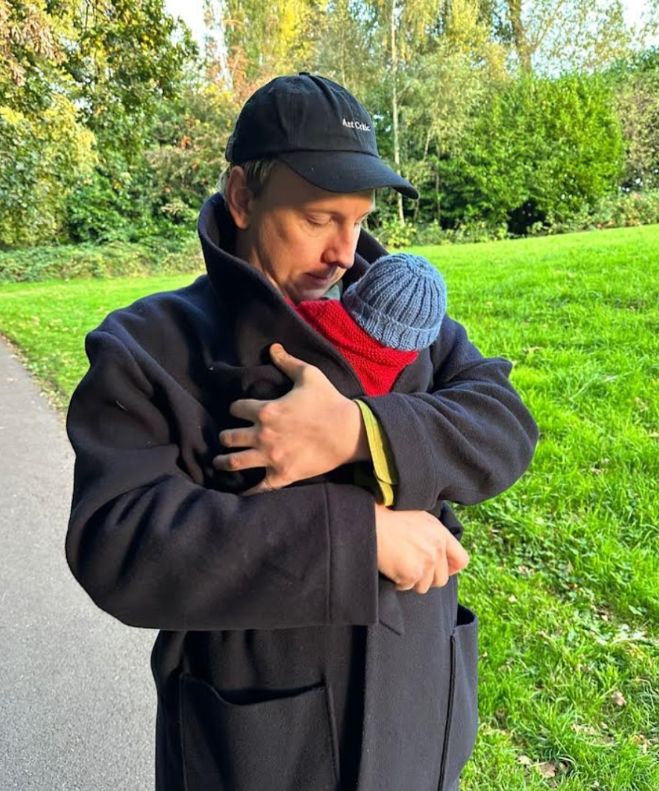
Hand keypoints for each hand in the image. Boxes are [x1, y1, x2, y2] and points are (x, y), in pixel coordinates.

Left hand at [212, 344, 368, 494]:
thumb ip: (287, 362)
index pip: (237, 408)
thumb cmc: (329, 401)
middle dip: (225, 436)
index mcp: (266, 410)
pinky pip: (258, 487)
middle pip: (229, 437)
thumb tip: (272, 348)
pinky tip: (239, 492)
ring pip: (235, 462)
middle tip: (225, 438)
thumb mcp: (309, 375)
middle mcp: (262, 435)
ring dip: (223, 461)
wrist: (349, 432)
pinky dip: (247, 491)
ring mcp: (270, 457)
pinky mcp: (281, 475)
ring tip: (218, 462)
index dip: (236, 408)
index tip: (238, 410)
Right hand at [374, 504, 468, 593]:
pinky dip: (398, 581)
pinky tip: (391, 566)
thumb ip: (434, 535)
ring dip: (412, 580)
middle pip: (442, 579)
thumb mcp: (420, 518)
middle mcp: (436, 550)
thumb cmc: (390, 517)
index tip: (440, 569)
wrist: (372, 523)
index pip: (461, 560)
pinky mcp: (410, 574)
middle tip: (413, 568)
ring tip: (400, 565)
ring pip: (424, 586)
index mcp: (441, 534)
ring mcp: (425, 564)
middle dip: (428, 578)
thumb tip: (439, 552)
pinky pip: (407, 587)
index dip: (451, 568)